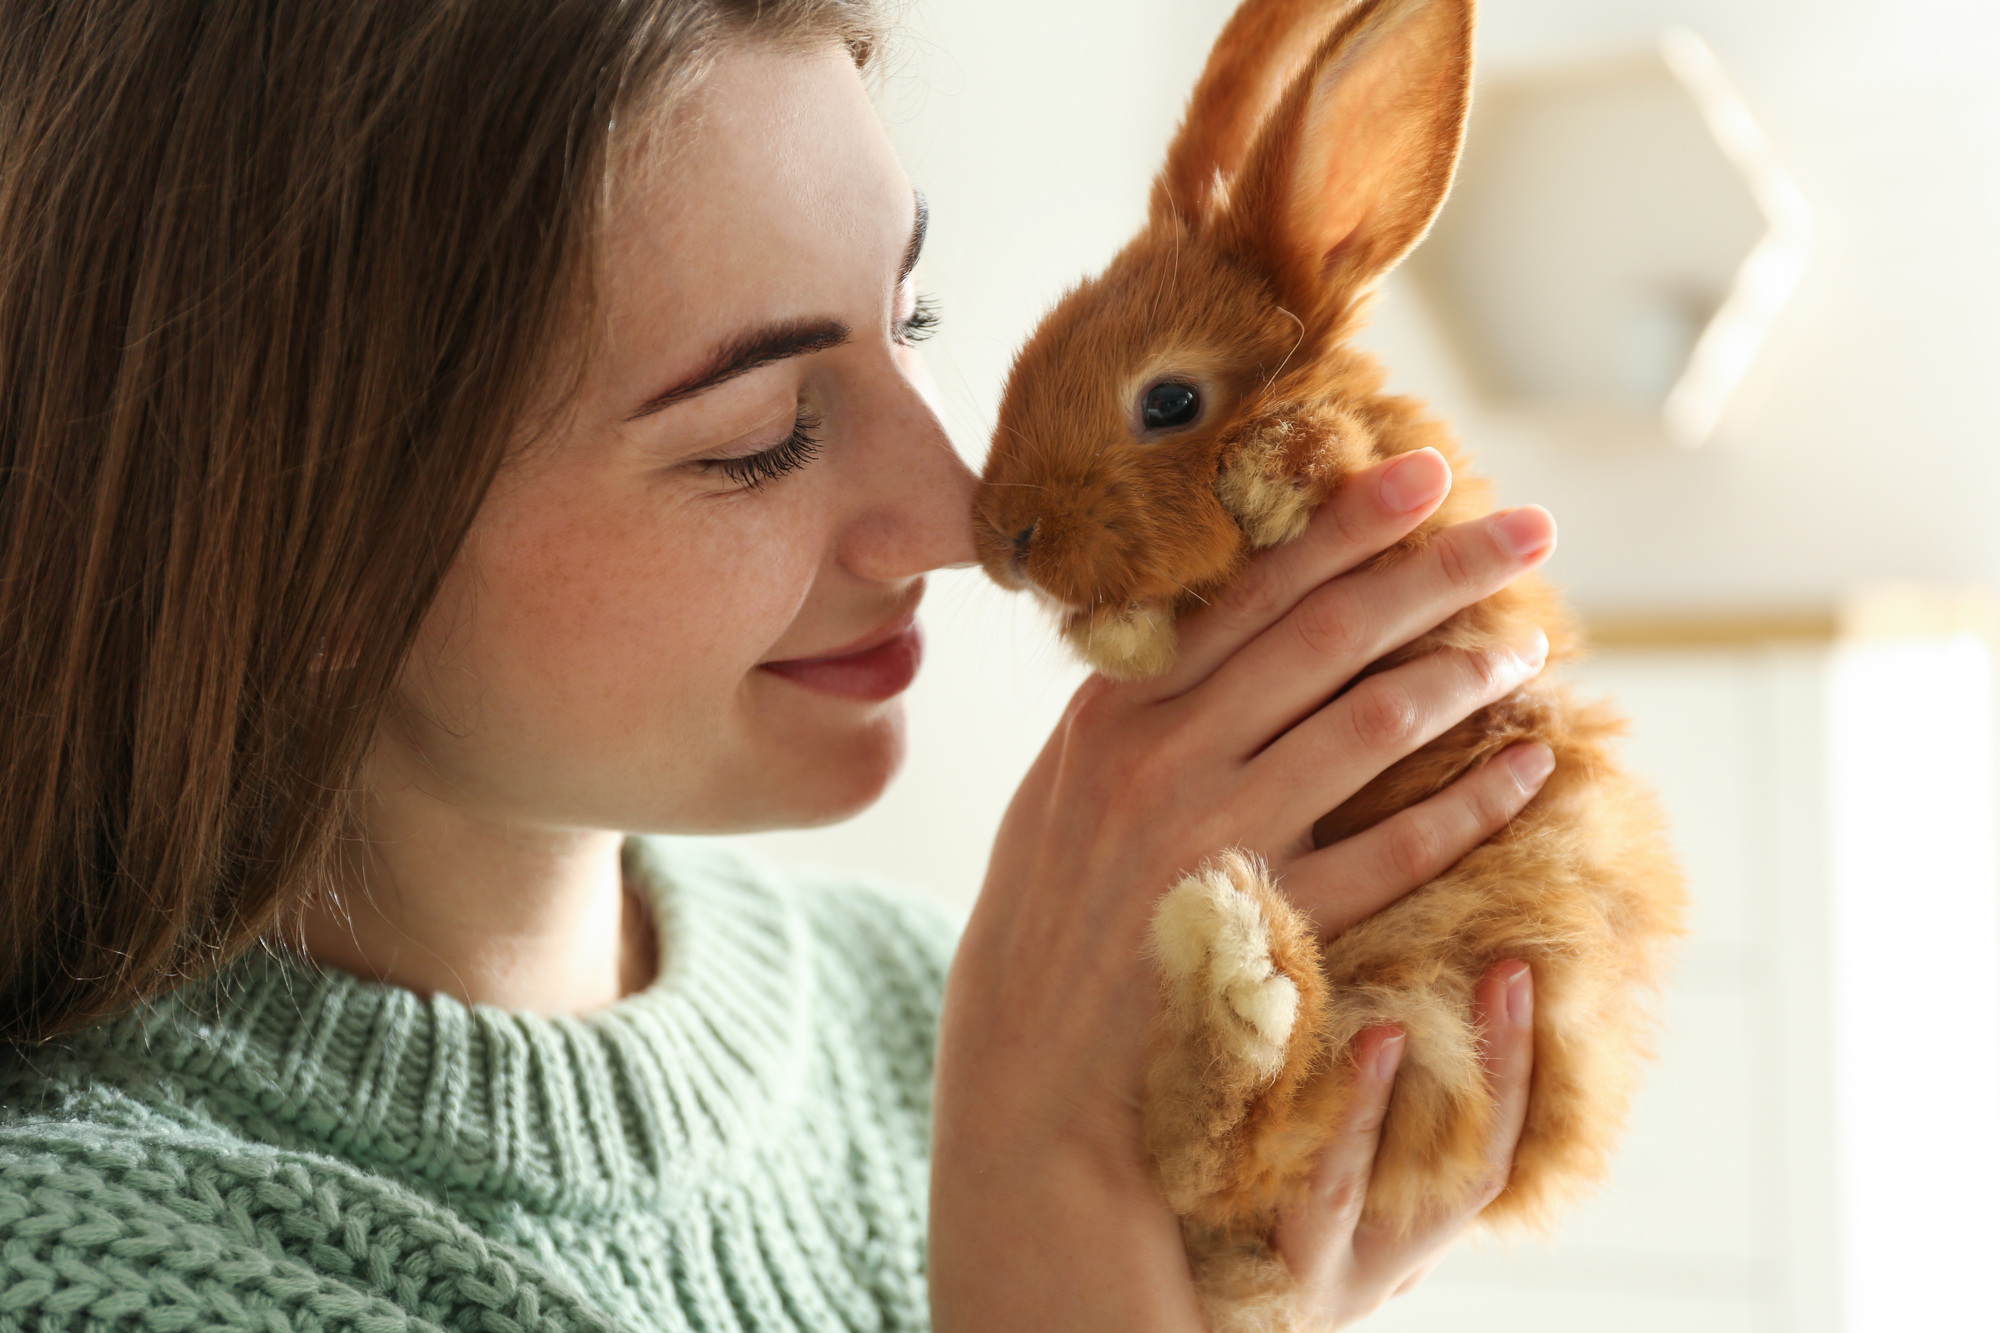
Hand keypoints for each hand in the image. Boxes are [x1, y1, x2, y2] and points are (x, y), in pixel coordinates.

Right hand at [930, 446, 1554, 1331]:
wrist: (1031, 1082)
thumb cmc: (1049, 928)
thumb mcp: (1060, 796)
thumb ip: (1135, 711)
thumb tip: (1219, 629)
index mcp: (1112, 713)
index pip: (1245, 593)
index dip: (1344, 527)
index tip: (1424, 472)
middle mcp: (1160, 759)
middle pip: (1324, 636)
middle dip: (1434, 569)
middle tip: (1525, 525)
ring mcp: (1215, 842)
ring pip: (1368, 725)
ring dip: (1463, 674)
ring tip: (1531, 641)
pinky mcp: (1267, 929)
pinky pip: (1393, 852)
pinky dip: (1470, 804)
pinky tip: (1528, 767)